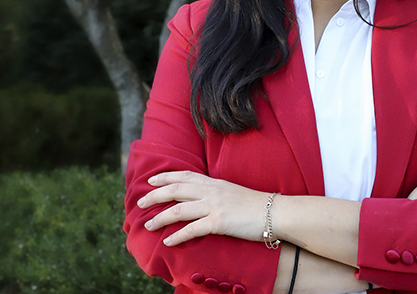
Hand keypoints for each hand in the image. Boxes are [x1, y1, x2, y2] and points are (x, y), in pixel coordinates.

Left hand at [137, 170, 266, 246]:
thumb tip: (202, 199)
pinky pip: (192, 229)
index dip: (166, 176)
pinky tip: (168, 241)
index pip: (185, 175)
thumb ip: (216, 193)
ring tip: (148, 225)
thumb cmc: (256, 205)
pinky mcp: (219, 222)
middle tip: (140, 202)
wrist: (275, 212)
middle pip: (176, 190)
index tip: (151, 180)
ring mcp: (215, 206)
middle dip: (155, 196)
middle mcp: (212, 191)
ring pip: (179, 210)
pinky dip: (178, 236)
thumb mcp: (233, 192)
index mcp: (214, 182)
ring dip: (160, 218)